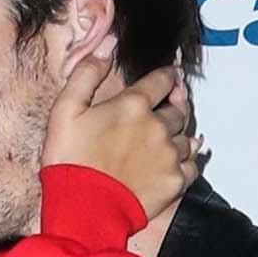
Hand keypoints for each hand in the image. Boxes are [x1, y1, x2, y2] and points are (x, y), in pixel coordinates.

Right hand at [42, 43, 190, 227]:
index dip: (167, 75)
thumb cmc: (71, 162)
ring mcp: (169, 156)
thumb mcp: (66, 110)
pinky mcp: (174, 182)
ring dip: (181, 134)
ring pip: (187, 137)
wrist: (84, 211)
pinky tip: (181, 160)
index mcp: (134, 104)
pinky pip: (192, 166)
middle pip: (177, 109)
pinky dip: (189, 161)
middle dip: (175, 105)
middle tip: (172, 106)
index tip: (171, 75)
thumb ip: (86, 73)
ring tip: (174, 136)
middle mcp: (158, 127)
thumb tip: (107, 45)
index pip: (161, 79)